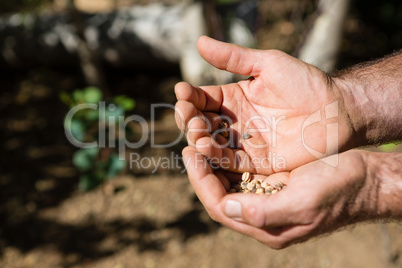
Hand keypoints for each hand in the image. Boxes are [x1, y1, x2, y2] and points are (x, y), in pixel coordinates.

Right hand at [175, 36, 354, 174]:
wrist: (337, 109)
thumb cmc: (305, 83)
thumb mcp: (267, 64)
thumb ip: (233, 57)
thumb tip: (199, 42)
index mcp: (234, 98)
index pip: (202, 98)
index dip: (189, 96)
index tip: (181, 92)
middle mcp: (234, 121)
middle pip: (201, 122)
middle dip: (189, 118)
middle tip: (187, 112)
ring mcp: (244, 143)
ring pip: (211, 143)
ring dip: (198, 136)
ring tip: (195, 129)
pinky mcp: (255, 162)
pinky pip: (229, 161)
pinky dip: (215, 156)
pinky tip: (205, 147)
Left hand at [182, 147, 400, 248]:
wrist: (364, 179)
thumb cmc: (338, 192)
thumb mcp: (303, 203)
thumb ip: (263, 211)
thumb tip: (226, 207)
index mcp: (265, 224)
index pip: (220, 206)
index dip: (201, 181)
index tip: (190, 154)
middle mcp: (260, 212)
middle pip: (218, 192)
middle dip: (201, 168)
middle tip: (189, 141)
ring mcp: (264, 195)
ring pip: (227, 178)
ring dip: (212, 158)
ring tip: (200, 134)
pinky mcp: (271, 180)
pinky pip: (241, 168)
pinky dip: (229, 153)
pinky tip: (222, 136)